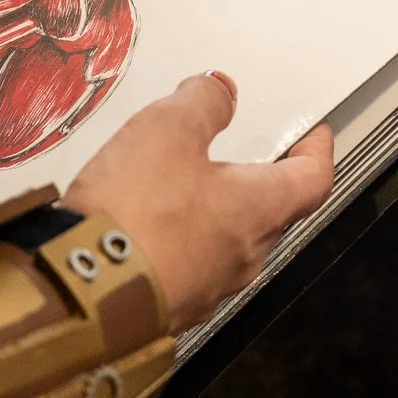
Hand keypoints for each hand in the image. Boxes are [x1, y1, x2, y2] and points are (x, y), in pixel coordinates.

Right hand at [64, 74, 334, 331]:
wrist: (82, 291)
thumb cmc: (134, 212)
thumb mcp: (167, 129)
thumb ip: (202, 103)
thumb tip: (221, 91)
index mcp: (259, 210)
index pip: (312, 180)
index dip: (315, 150)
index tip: (312, 133)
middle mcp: (245, 256)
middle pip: (269, 211)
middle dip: (255, 178)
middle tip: (237, 149)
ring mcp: (210, 288)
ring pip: (226, 240)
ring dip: (211, 210)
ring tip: (174, 182)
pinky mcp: (172, 306)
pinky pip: (187, 265)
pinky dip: (177, 239)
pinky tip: (143, 221)